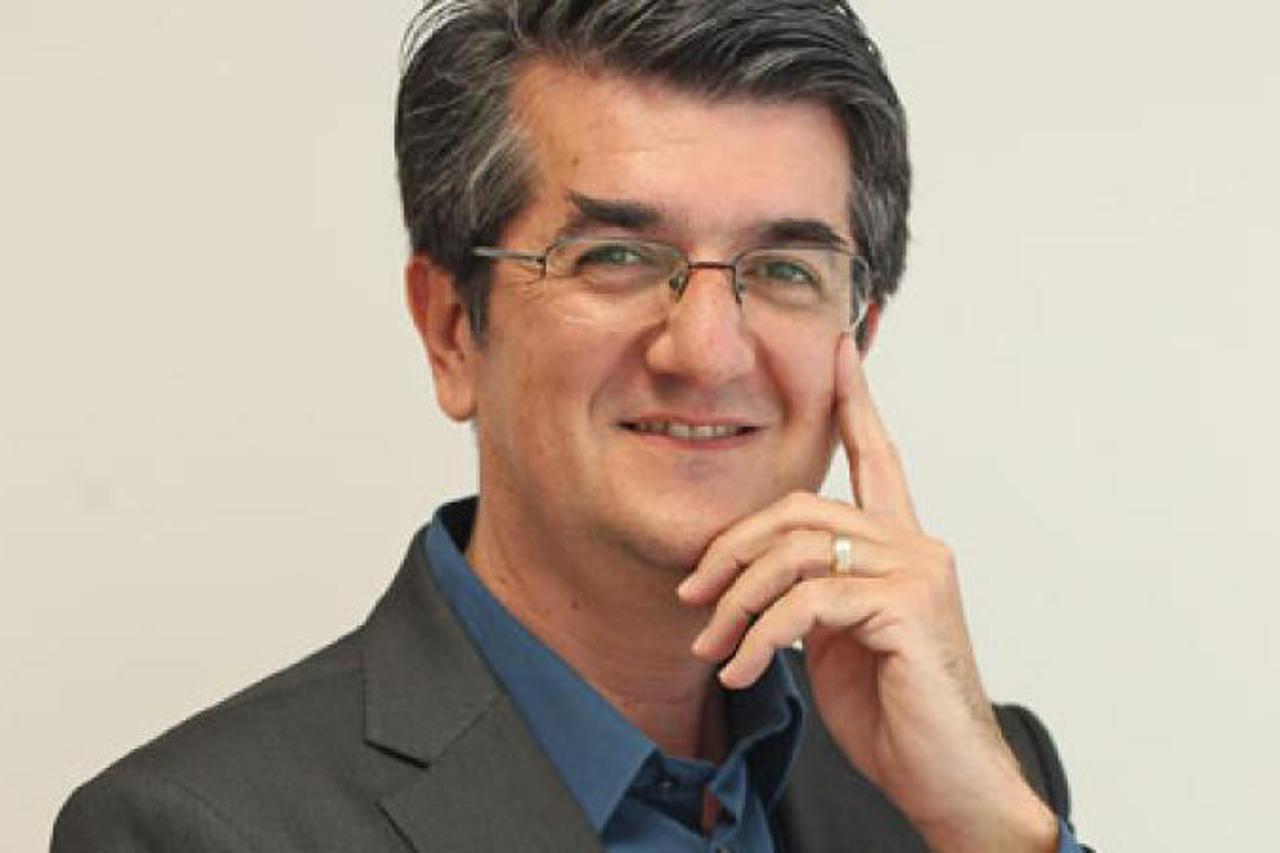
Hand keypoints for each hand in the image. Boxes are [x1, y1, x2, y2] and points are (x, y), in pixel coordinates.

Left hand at [677, 334, 1057, 852]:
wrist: (946, 781)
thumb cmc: (894, 714)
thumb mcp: (835, 642)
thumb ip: (811, 594)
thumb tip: (757, 580)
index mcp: (900, 545)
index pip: (876, 456)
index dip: (854, 400)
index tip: (838, 348)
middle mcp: (915, 545)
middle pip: (800, 509)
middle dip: (732, 548)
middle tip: (692, 593)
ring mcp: (916, 571)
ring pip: (795, 553)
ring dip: (736, 603)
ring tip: (710, 648)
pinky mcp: (909, 606)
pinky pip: (806, 601)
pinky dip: (759, 636)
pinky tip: (741, 671)